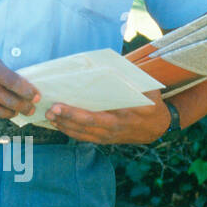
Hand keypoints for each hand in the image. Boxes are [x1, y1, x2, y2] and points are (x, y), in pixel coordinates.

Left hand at [45, 89, 171, 144]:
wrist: (157, 127)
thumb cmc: (151, 102)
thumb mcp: (147, 89)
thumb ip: (130, 80)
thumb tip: (112, 66)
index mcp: (123, 115)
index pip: (94, 115)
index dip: (74, 113)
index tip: (59, 104)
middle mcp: (114, 128)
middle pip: (85, 126)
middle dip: (66, 118)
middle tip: (50, 110)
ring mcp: (109, 136)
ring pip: (82, 134)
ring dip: (64, 126)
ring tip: (49, 116)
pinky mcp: (105, 140)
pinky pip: (85, 138)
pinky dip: (70, 131)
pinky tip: (58, 124)